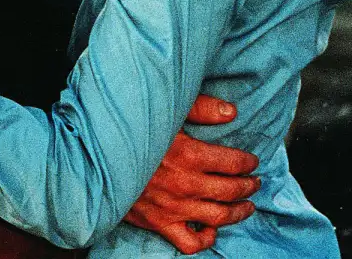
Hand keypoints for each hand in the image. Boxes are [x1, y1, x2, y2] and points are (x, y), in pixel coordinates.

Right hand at [125, 96, 260, 253]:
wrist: (96, 158)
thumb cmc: (132, 131)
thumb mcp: (165, 112)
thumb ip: (201, 108)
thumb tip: (232, 112)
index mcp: (189, 155)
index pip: (234, 163)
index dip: (248, 162)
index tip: (252, 161)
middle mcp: (185, 185)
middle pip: (232, 191)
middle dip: (249, 187)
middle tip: (254, 182)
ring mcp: (174, 208)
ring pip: (219, 217)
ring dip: (239, 212)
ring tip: (246, 206)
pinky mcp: (159, 224)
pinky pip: (190, 242)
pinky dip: (206, 239)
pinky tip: (212, 230)